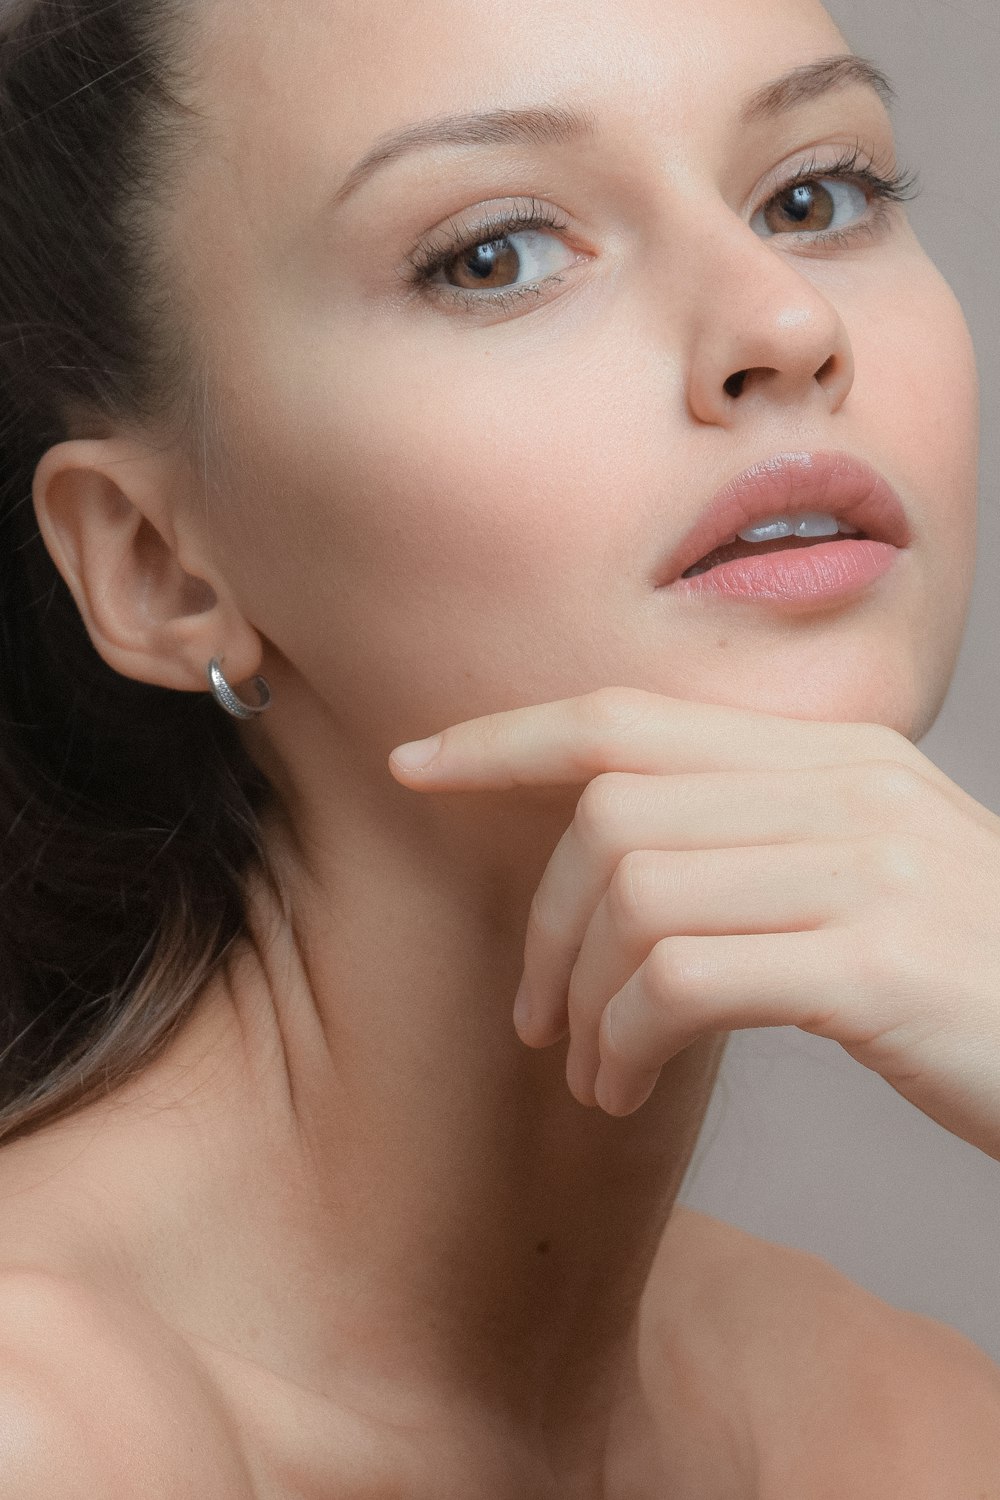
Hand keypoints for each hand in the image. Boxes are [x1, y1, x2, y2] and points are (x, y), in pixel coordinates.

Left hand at [389, 687, 999, 1160]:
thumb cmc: (975, 981)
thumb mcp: (873, 878)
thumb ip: (762, 843)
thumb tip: (617, 871)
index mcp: (833, 757)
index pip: (629, 716)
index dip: (507, 737)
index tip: (417, 766)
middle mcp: (844, 788)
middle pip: (609, 812)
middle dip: (541, 921)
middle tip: (535, 1017)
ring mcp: (864, 865)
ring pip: (632, 893)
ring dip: (582, 998)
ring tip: (594, 1072)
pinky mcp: (873, 958)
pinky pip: (678, 976)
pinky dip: (624, 1037)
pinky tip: (628, 1087)